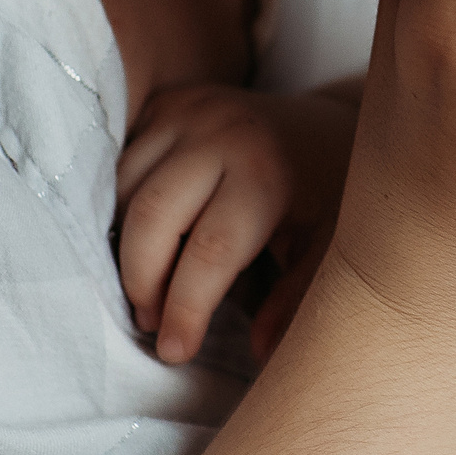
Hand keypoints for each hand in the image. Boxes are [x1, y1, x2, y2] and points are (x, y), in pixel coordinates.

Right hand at [116, 83, 355, 363]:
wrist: (329, 119)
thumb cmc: (332, 190)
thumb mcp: (333, 244)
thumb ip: (297, 298)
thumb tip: (261, 353)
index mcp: (266, 172)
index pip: (210, 252)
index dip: (186, 309)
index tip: (176, 352)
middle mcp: (221, 133)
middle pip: (151, 218)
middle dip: (143, 282)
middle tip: (153, 323)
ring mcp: (189, 111)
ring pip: (126, 190)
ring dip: (126, 246)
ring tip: (151, 288)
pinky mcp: (168, 102)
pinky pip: (122, 162)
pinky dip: (123, 207)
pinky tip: (145, 242)